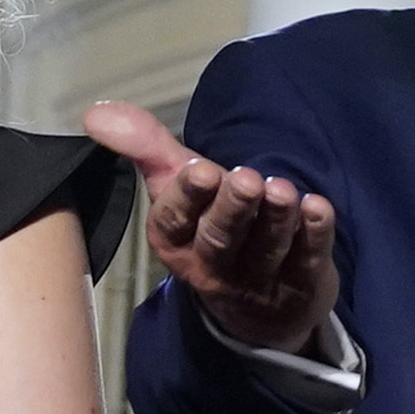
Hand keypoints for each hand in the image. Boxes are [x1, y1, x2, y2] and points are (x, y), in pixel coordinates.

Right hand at [89, 101, 341, 353]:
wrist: (259, 301)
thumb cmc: (211, 225)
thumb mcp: (178, 187)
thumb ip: (145, 147)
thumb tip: (96, 112)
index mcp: (175, 243)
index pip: (174, 222)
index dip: (187, 197)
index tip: (200, 170)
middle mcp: (212, 266)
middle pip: (220, 238)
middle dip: (232, 208)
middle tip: (246, 178)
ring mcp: (257, 280)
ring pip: (265, 249)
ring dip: (275, 219)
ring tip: (282, 189)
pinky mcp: (300, 284)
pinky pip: (307, 260)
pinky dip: (314, 234)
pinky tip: (318, 208)